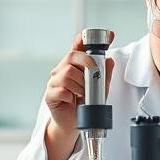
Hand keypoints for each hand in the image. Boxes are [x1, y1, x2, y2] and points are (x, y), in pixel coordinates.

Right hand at [43, 31, 115, 159]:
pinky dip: (71, 96)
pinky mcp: (50, 95)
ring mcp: (54, 82)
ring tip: (82, 95)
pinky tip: (73, 101)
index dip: (86, 38)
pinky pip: (61, 90)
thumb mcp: (100, 89)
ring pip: (67, 74)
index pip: (77, 46)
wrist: (73, 124)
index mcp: (72, 66)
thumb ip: (105, 75)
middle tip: (93, 77)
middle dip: (86, 64)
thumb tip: (110, 61)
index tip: (107, 36)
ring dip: (80, 85)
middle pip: (71, 57)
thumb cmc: (84, 104)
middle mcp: (61, 70)